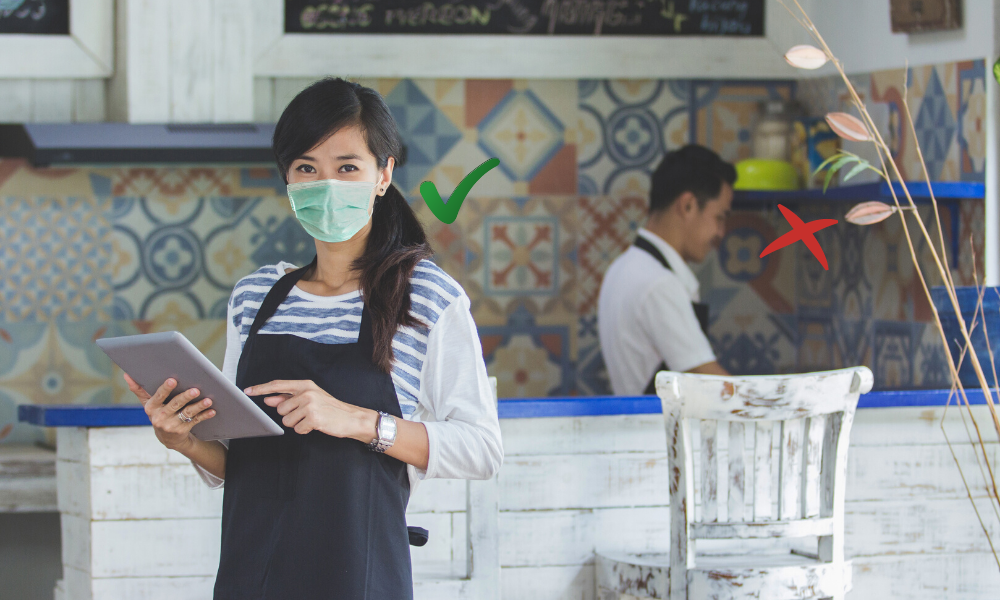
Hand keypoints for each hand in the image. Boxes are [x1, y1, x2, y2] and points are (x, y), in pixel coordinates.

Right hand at [125, 373, 215, 451]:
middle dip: (185, 397)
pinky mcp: (183, 430)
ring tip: (208, 400)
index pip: (158, 397)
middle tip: (195, 390)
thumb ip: (139, 390)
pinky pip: (195, 421)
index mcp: (151, 408)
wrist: (167, 438)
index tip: (173, 380)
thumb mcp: (148, 404)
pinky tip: (212, 410)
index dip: (165, 389)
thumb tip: (127, 375)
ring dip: (198, 406)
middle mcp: (160, 418)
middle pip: (174, 405)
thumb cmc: (158, 414)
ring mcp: (172, 425)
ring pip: (186, 414)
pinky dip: (204, 415)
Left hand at [246, 380, 375, 440]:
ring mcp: (310, 405)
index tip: (248, 390)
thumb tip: (269, 399)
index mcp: (305, 385)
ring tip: (312, 420)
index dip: (261, 388)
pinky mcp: (313, 418)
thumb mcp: (310, 398)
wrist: (351, 418)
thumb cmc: (329, 408)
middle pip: (281, 408)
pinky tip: (315, 426)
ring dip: (297, 424)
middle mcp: (306, 392)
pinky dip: (305, 430)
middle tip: (306, 414)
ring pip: (287, 420)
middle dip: (290, 415)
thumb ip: (288, 398)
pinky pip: (297, 429)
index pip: (277, 385)